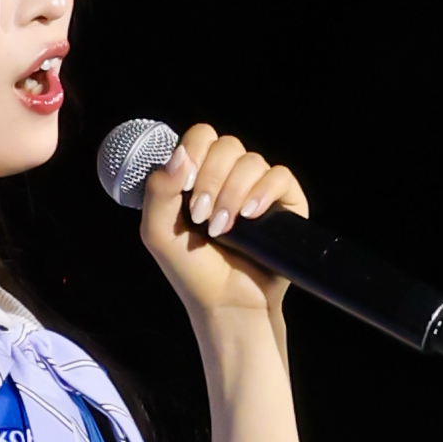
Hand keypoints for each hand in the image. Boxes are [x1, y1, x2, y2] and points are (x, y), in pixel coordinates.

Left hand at [137, 124, 307, 326]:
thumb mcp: (157, 233)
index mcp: (200, 176)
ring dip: (232, 194)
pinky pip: (280, 176)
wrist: (226, 304)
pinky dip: (262, 193)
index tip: (185, 186)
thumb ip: (157, 190)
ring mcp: (258, 187)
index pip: (201, 137)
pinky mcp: (285, 201)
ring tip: (223, 230)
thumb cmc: (192, 271)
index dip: (194, 153)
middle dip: (211, 180)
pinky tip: (249, 216)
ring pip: (251, 161)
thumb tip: (180, 153)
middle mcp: (230, 176)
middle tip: (201, 216)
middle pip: (226, 145)